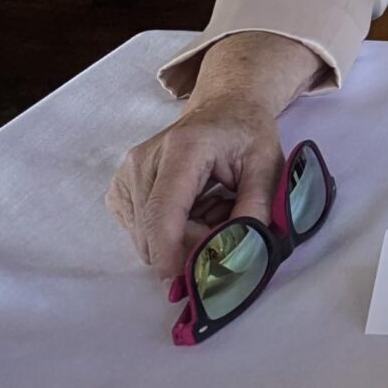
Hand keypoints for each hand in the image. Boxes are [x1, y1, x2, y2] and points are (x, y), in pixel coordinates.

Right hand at [105, 31, 319, 277]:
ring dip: (179, 239)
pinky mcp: (120, 189)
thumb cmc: (247, 133)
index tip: (184, 280)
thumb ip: (256, 207)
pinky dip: (167, 232)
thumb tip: (241, 251)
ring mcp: (126, 174)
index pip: (164, 211)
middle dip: (188, 247)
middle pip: (153, 231)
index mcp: (182, 149)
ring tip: (211, 211)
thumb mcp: (267, 164)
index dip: (170, 251)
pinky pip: (139, 230)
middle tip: (225, 230)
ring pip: (144, 236)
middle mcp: (143, 161)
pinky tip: (192, 209)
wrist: (223, 106)